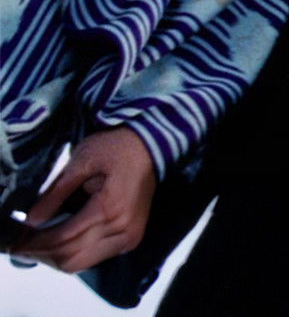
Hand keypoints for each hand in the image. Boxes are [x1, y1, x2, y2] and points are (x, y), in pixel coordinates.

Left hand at [9, 127, 156, 271]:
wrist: (151, 146)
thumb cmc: (116, 148)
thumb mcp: (81, 162)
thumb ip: (55, 194)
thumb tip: (31, 221)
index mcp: (109, 208)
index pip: (64, 238)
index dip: (35, 243)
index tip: (15, 241)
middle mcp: (122, 229)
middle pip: (72, 258)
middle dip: (42, 254)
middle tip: (22, 245)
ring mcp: (130, 236)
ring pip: (83, 263)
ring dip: (57, 258)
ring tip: (38, 245)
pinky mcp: (132, 238)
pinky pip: (96, 258)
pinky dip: (74, 255)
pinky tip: (60, 243)